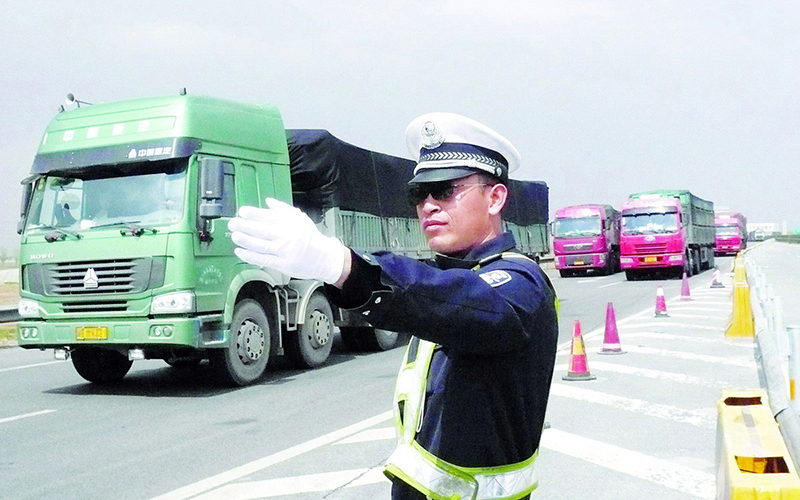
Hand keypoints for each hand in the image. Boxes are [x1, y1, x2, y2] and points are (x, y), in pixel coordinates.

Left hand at [229, 198, 346, 283]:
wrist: (324, 257)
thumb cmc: (310, 237)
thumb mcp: (300, 218)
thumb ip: (283, 209)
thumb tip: (267, 201)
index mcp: (289, 223)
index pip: (268, 216)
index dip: (253, 214)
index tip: (242, 212)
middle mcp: (286, 236)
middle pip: (262, 230)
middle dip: (245, 226)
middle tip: (233, 223)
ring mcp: (284, 251)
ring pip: (261, 245)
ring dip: (246, 240)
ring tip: (235, 236)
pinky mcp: (283, 264)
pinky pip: (264, 260)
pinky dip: (250, 256)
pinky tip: (240, 252)